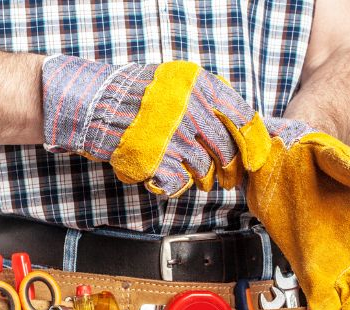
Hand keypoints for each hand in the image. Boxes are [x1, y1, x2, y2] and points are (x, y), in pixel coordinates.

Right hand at [42, 57, 267, 196]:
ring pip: (204, 171)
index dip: (253, 144)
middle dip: (229, 171)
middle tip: (226, 178)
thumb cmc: (139, 97)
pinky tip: (164, 176)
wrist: (96, 105)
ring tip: (191, 175)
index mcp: (202, 86)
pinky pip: (179, 183)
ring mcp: (174, 137)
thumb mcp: (179, 84)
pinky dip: (175, 185)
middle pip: (227, 152)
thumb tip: (241, 130)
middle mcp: (192, 110)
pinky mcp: (157, 161)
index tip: (254, 160)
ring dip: (200, 179)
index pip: (244, 119)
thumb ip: (209, 101)